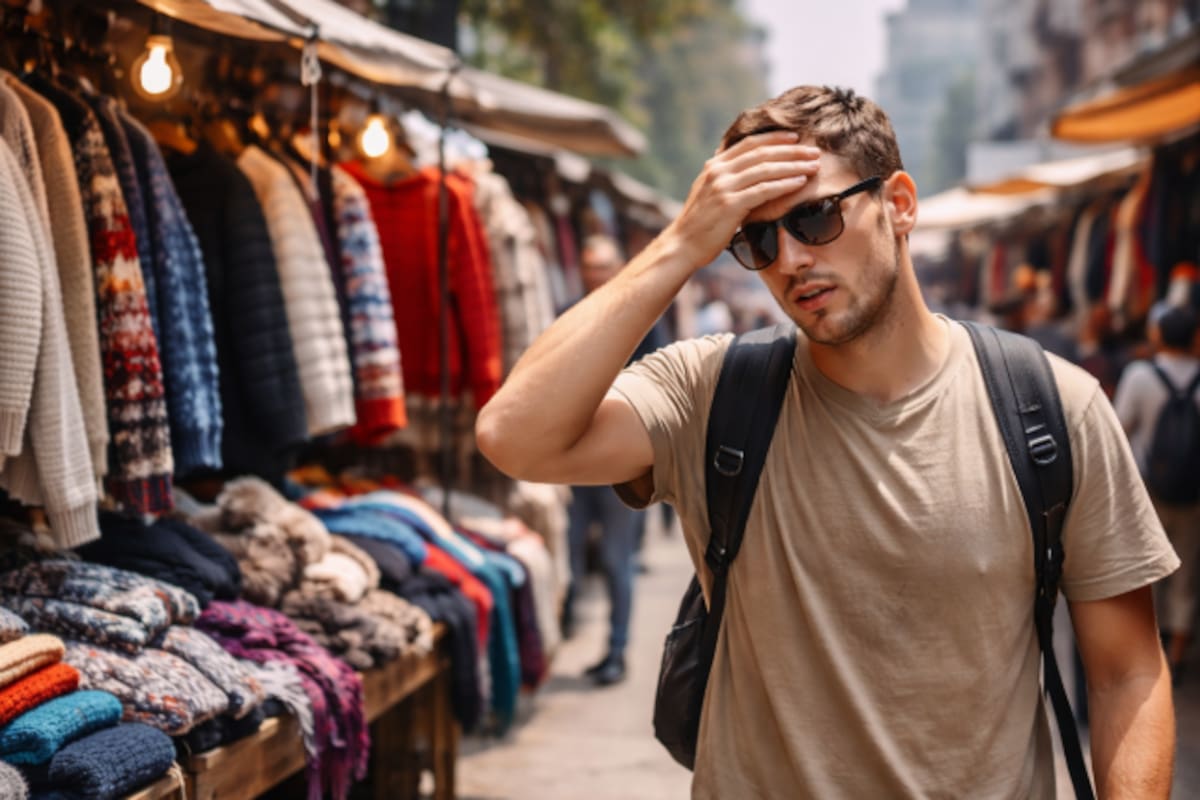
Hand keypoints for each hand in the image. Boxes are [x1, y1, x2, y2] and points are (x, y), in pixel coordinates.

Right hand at [664, 132, 820, 267]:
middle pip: (762, 153)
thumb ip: (725, 178)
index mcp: (714, 165)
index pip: (749, 143)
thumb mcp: (708, 192)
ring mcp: (723, 187)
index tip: (795, 138)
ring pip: (766, 169)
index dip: (774, 138)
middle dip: (791, 151)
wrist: (683, 245)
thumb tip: (744, 170)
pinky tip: (800, 183)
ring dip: (794, 166)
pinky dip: (784, 184)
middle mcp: (718, 172)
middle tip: (813, 152)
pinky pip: (764, 190)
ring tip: (813, 166)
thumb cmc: (700, 223)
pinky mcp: (730, 204)